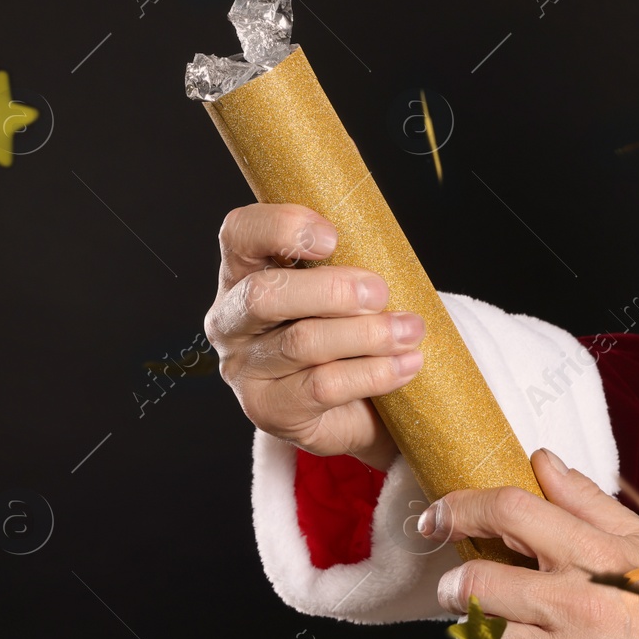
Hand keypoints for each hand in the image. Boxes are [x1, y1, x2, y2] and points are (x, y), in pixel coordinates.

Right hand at [203, 203, 422, 469]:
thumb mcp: (340, 288)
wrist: (355, 409)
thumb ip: (344, 262)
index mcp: (242, 272)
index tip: (332, 237)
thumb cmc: (346, 330)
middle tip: (380, 293)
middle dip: (331, 290)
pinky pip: (322, 387)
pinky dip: (372, 373)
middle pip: (264, 295)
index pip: (239, 234)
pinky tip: (405, 365)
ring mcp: (243, 369)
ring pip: (301, 342)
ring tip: (409, 330)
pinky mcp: (268, 409)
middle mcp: (230, 320)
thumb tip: (383, 246)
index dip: (280, 228)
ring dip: (366, 334)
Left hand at [421, 449, 638, 638]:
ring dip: (474, 628)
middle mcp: (569, 602)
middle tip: (458, 584)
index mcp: (590, 555)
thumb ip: (585, 501)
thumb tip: (542, 462)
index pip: (507, 512)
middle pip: (476, 581)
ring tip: (493, 624)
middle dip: (455, 583)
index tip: (438, 515)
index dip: (461, 508)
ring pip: (480, 635)